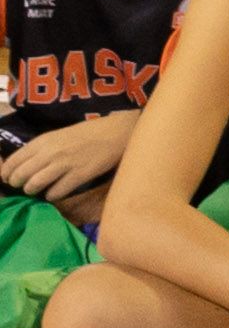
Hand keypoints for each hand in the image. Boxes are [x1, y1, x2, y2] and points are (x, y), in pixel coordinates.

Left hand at [0, 118, 119, 203]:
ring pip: (35, 185)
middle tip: (24, 186)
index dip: (7, 173)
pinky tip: (56, 192)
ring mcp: (65, 164)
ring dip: (33, 191)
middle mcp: (50, 152)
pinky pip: (56, 192)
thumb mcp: (60, 135)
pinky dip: (52, 196)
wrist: (118, 131)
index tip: (9, 178)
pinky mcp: (79, 175)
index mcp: (43, 140)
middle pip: (21, 175)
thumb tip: (24, 166)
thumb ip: (42, 149)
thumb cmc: (88, 133)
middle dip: (18, 184)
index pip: (13, 161)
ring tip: (37, 190)